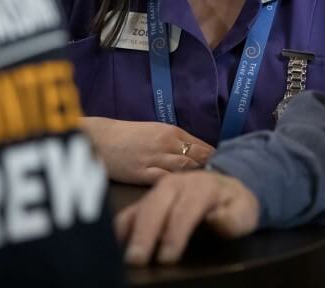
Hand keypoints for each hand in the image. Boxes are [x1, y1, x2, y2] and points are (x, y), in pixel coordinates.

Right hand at [81, 116, 213, 183]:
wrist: (99, 139)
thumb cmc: (127, 135)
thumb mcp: (154, 131)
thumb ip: (174, 142)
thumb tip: (195, 154)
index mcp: (171, 131)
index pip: (201, 145)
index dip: (214, 158)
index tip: (225, 168)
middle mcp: (166, 143)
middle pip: (197, 157)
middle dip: (210, 169)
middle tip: (221, 181)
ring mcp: (154, 158)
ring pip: (184, 168)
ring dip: (197, 178)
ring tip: (208, 188)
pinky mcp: (142, 173)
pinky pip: (165, 179)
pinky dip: (177, 185)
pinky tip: (185, 192)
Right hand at [115, 170, 259, 265]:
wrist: (226, 184)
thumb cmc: (234, 204)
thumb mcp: (244, 210)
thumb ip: (233, 218)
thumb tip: (216, 219)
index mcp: (201, 187)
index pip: (186, 210)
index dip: (175, 234)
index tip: (167, 257)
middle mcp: (176, 185)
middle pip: (156, 206)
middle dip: (145, 233)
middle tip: (136, 259)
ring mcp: (159, 190)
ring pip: (140, 207)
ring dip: (129, 230)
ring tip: (120, 254)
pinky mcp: (148, 199)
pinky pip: (130, 211)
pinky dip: (120, 226)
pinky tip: (113, 244)